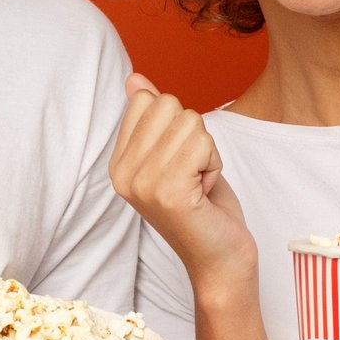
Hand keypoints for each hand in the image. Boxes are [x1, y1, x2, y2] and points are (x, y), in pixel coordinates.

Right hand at [109, 72, 255, 292]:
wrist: (220, 260)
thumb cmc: (204, 208)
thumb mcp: (175, 155)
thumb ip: (152, 117)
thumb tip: (134, 79)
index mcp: (119, 163)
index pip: (147, 100)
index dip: (177, 125)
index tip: (180, 162)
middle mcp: (123, 173)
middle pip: (169, 106)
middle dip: (194, 136)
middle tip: (193, 175)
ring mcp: (142, 182)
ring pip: (190, 123)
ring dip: (207, 152)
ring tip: (199, 185)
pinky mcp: (168, 191)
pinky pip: (202, 144)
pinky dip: (214, 164)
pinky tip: (204, 192)